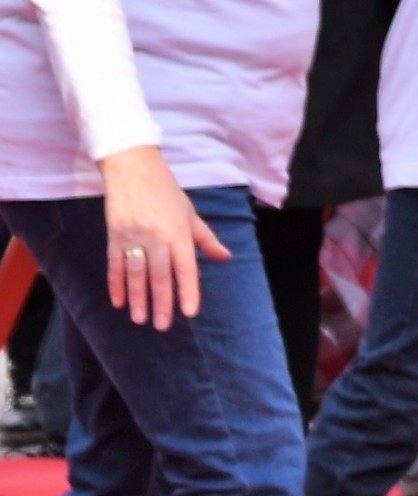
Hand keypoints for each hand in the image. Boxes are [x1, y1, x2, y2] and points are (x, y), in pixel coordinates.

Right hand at [99, 146, 226, 328]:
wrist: (133, 169)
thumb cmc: (167, 192)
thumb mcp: (190, 214)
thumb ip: (206, 239)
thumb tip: (226, 258)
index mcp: (179, 233)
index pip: (186, 268)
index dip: (188, 291)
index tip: (189, 312)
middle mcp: (157, 238)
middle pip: (160, 276)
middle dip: (161, 303)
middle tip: (161, 326)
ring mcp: (133, 237)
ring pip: (136, 274)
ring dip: (138, 298)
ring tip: (140, 320)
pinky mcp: (114, 235)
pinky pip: (114, 264)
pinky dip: (116, 284)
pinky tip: (118, 302)